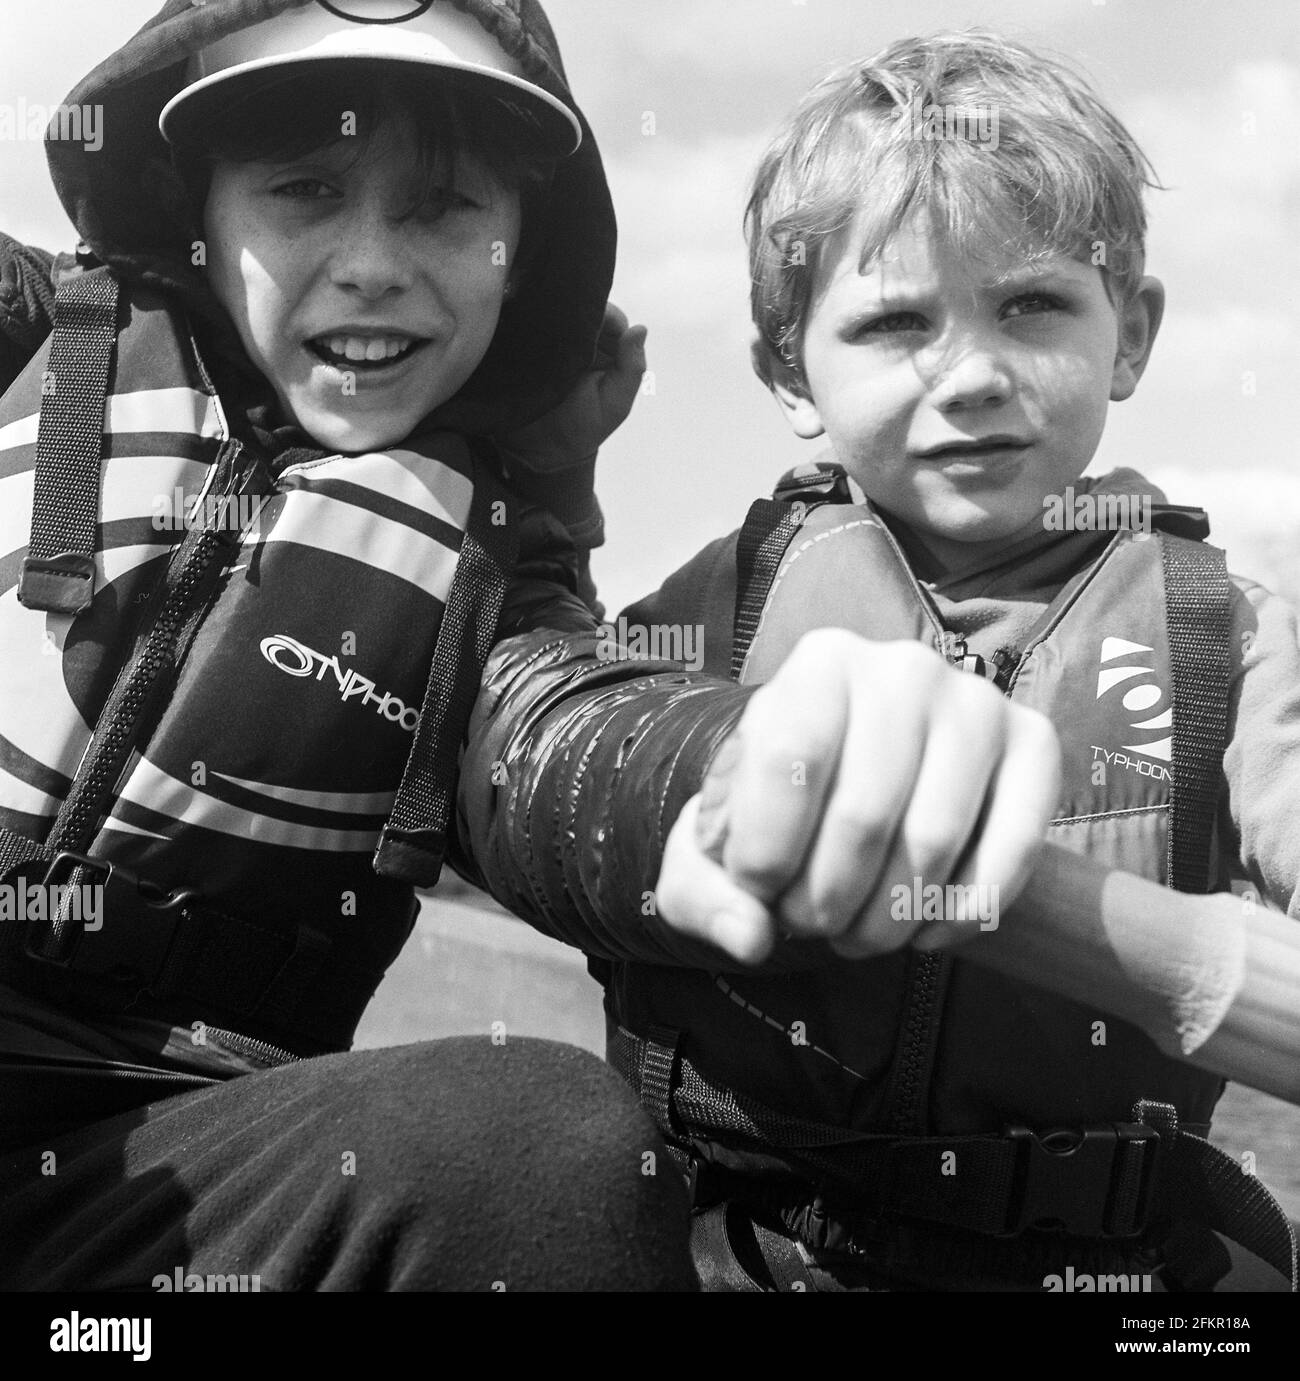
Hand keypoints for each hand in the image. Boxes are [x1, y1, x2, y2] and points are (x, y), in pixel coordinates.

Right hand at [497, 302, 646, 472]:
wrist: (540, 448)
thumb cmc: (582, 426)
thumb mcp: (615, 402)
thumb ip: (632, 369)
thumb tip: (641, 328)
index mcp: (609, 350)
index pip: (613, 319)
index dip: (606, 317)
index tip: (593, 326)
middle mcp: (584, 340)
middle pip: (586, 308)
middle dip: (580, 310)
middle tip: (569, 323)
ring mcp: (556, 340)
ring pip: (560, 311)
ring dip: (557, 312)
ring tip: (550, 321)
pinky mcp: (529, 342)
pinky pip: (534, 322)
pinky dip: (536, 319)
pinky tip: (533, 323)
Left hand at [654, 630, 1060, 963]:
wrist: (856, 787)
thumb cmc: (778, 812)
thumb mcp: (714, 847)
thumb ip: (706, 892)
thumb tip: (750, 937)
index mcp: (818, 664)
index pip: (790, 759)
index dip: (766, 850)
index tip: (757, 892)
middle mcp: (903, 667)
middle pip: (864, 813)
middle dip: (826, 899)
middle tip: (811, 925)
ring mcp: (977, 704)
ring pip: (934, 841)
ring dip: (888, 918)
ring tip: (857, 933)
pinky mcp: (1036, 747)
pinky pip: (1014, 850)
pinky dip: (964, 914)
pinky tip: (925, 933)